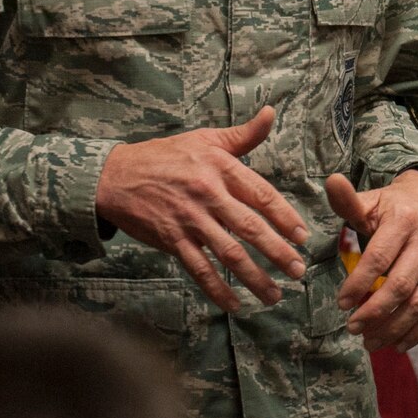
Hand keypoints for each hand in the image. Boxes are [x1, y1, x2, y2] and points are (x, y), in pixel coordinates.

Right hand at [96, 107, 309, 311]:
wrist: (115, 176)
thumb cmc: (164, 156)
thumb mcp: (205, 138)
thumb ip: (243, 134)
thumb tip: (272, 113)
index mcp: (220, 168)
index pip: (261, 194)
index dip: (285, 216)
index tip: (303, 235)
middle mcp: (208, 195)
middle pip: (250, 228)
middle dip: (278, 251)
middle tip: (299, 270)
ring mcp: (190, 220)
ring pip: (228, 253)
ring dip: (254, 277)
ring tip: (275, 294)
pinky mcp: (172, 240)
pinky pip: (199, 269)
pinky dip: (217, 289)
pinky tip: (235, 304)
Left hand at [327, 169, 417, 350]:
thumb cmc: (395, 204)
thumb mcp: (372, 199)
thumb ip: (348, 199)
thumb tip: (331, 181)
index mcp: (403, 220)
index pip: (379, 258)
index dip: (359, 283)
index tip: (341, 303)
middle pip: (401, 285)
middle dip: (375, 311)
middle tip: (352, 327)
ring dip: (394, 327)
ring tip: (369, 341)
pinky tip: (397, 344)